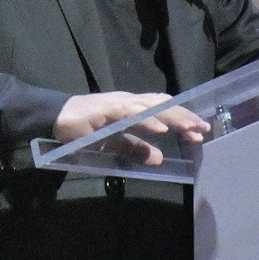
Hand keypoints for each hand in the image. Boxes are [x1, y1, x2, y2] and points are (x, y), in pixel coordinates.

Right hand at [53, 91, 210, 164]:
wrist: (55, 117)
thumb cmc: (84, 129)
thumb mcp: (113, 143)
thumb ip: (134, 148)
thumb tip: (159, 158)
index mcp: (133, 108)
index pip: (163, 110)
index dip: (182, 119)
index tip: (199, 132)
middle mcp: (130, 102)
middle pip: (163, 105)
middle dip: (184, 117)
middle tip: (203, 129)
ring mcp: (119, 103)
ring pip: (152, 106)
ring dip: (172, 116)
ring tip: (189, 127)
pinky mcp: (107, 109)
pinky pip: (131, 113)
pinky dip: (147, 119)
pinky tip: (161, 127)